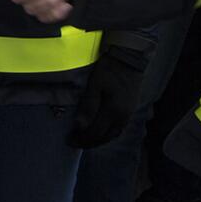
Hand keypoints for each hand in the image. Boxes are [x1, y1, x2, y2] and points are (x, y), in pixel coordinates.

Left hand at [69, 29, 155, 147]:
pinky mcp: (131, 109)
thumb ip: (88, 106)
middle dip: (89, 142)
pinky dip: (108, 134)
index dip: (82, 139)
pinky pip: (119, 128)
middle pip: (105, 137)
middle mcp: (123, 117)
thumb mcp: (95, 85)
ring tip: (86, 140)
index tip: (69, 141)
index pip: (96, 133)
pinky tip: (101, 132)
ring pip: (113, 134)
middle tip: (75, 142)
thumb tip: (80, 126)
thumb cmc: (109, 70)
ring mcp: (129, 114)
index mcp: (114, 112)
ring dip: (99, 140)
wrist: (130, 58)